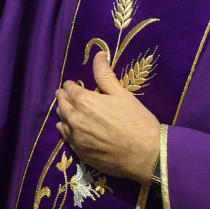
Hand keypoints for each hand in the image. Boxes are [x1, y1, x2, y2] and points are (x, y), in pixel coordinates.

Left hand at [55, 51, 159, 185]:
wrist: (147, 154)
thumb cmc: (137, 121)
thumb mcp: (122, 94)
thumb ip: (105, 74)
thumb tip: (99, 54)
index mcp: (84, 101)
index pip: (69, 89)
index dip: (70, 85)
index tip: (71, 84)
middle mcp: (75, 119)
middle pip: (62, 105)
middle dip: (63, 98)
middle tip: (64, 94)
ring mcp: (76, 138)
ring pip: (62, 122)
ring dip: (62, 114)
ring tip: (65, 110)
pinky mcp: (80, 153)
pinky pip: (66, 139)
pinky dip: (65, 130)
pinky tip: (67, 128)